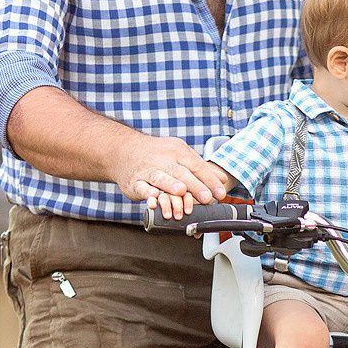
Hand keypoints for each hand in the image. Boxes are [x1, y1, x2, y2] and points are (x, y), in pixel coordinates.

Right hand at [113, 136, 227, 212]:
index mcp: (178, 151)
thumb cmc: (157, 155)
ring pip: (161, 177)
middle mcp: (163, 159)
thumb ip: (201, 168)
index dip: (209, 180)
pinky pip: (141, 186)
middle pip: (181, 172)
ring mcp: (148, 169)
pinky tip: (153, 197)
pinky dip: (147, 192)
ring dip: (171, 185)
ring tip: (181, 192)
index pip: (197, 166)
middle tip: (207, 198)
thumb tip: (223, 179)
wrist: (124, 150)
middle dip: (195, 185)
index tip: (220, 193)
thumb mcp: (180, 155)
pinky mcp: (134, 181)